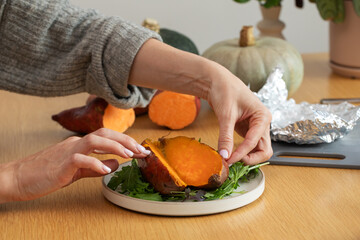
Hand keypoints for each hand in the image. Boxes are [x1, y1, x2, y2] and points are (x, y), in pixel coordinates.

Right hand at [0, 128, 149, 202]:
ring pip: (94, 140)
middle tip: (141, 150)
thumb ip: (96, 166)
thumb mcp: (78, 169)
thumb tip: (116, 163)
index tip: (140, 150)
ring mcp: (67, 151)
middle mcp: (76, 143)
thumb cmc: (47, 173)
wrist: (19, 178)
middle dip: (125, 140)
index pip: (107, 137)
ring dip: (114, 146)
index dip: (125, 141)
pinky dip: (95, 163)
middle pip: (104, 133)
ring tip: (129, 155)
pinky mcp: (60, 164)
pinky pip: (80, 159)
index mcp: (80, 143)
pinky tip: (106, 170)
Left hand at [206, 62, 272, 164]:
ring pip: (258, 149)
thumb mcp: (226, 115)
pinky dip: (241, 152)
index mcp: (262, 116)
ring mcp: (256, 127)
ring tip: (231, 159)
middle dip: (251, 158)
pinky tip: (230, 153)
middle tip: (233, 162)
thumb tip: (224, 156)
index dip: (242, 153)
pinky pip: (249, 146)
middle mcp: (262, 123)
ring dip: (247, 157)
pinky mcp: (247, 129)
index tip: (229, 161)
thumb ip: (225, 137)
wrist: (217, 81)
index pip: (254, 142)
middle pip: (264, 150)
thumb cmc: (225, 90)